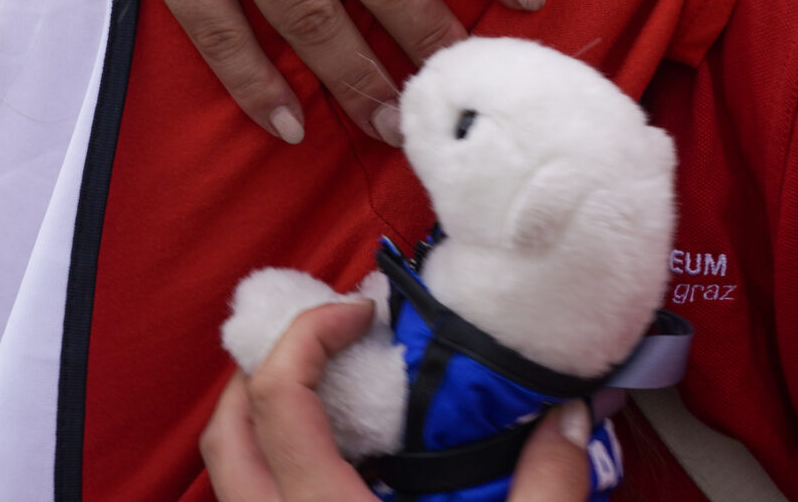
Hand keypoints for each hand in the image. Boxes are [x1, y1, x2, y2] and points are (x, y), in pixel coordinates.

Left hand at [204, 301, 595, 501]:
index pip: (278, 400)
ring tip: (314, 399)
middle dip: (255, 376)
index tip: (360, 313)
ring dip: (257, 429)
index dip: (307, 336)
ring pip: (230, 483)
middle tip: (315, 345)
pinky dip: (274, 478)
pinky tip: (333, 472)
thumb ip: (548, 486)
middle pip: (225, 440)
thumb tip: (572, 416)